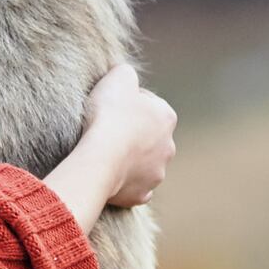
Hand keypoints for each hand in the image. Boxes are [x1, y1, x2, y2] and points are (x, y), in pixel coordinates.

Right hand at [46, 68, 177, 235]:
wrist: (100, 156)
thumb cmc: (109, 115)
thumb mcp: (118, 76)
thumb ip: (127, 73)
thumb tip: (128, 76)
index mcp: (166, 117)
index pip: (149, 104)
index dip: (128, 102)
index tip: (111, 105)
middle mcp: (168, 147)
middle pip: (150, 136)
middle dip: (134, 133)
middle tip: (108, 130)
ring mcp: (156, 173)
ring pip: (145, 164)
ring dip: (131, 159)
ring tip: (107, 153)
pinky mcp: (141, 194)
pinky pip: (135, 187)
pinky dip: (126, 183)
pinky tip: (112, 176)